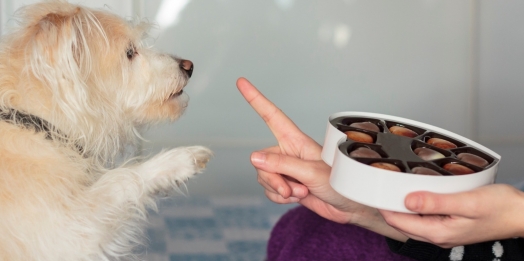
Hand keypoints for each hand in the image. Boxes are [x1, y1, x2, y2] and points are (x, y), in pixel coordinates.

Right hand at [236, 77, 407, 240]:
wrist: (349, 207)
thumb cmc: (340, 183)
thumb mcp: (311, 173)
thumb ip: (281, 165)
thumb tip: (254, 157)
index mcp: (296, 140)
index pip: (271, 116)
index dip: (256, 99)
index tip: (242, 82)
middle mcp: (288, 152)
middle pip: (261, 161)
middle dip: (272, 179)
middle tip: (290, 189)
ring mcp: (286, 169)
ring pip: (263, 177)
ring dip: (279, 190)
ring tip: (301, 192)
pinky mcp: (286, 185)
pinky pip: (269, 190)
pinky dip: (279, 198)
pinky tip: (297, 198)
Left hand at [380, 183, 523, 247]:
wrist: (522, 214)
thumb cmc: (501, 208)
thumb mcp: (467, 202)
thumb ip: (436, 203)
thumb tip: (407, 201)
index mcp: (439, 232)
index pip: (399, 222)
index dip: (384, 206)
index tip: (374, 190)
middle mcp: (439, 236)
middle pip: (402, 223)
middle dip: (389, 206)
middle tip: (379, 185)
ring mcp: (444, 232)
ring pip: (412, 221)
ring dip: (401, 206)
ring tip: (392, 187)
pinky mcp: (449, 226)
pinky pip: (424, 218)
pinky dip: (416, 207)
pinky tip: (415, 194)